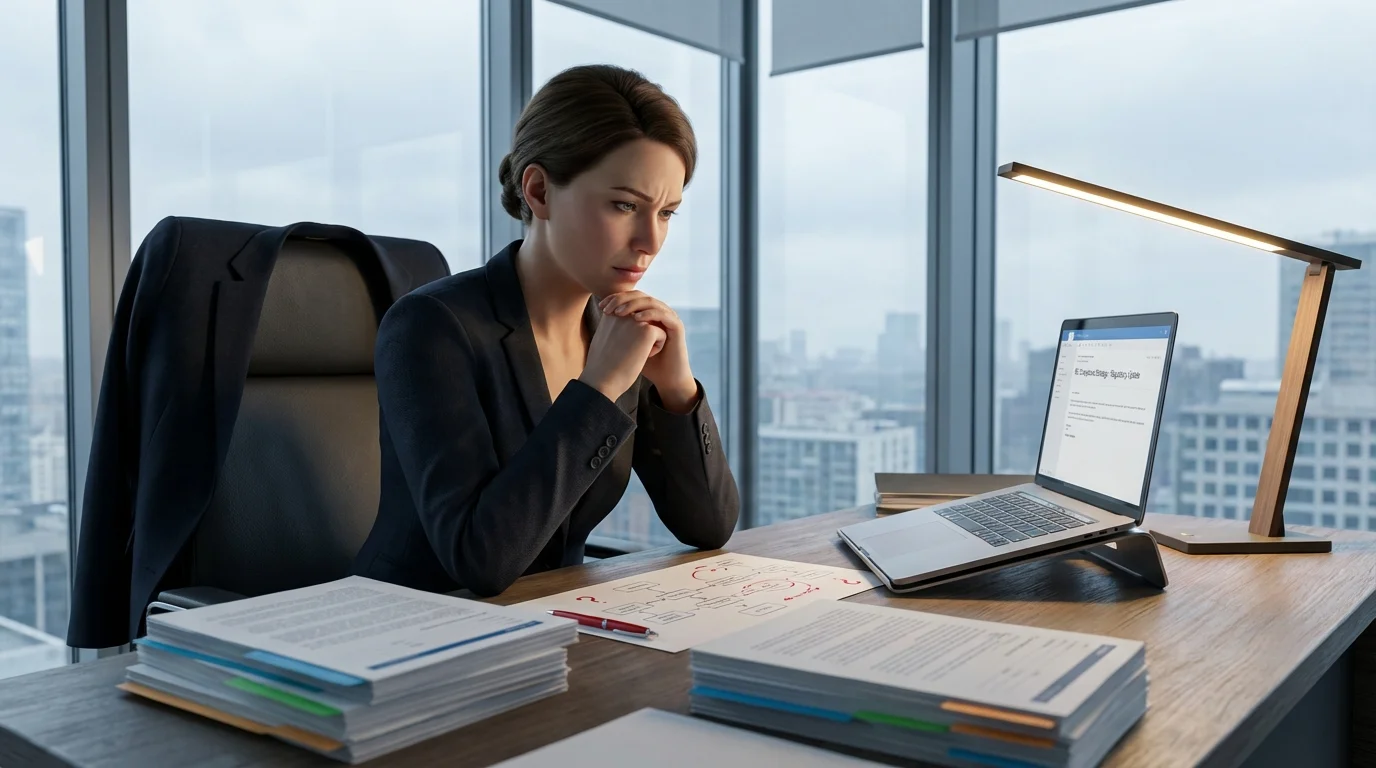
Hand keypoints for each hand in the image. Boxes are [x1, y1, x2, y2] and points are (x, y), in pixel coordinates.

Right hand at [578, 312, 666, 402]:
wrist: (602, 380)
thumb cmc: (603, 364)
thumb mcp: (605, 338)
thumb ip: (615, 326)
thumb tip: (631, 325)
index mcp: (611, 313)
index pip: (633, 317)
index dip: (632, 334)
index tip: (620, 348)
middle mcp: (622, 311)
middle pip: (645, 320)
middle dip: (642, 335)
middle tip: (626, 352)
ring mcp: (635, 319)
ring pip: (654, 325)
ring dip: (649, 340)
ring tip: (634, 353)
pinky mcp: (647, 330)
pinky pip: (662, 334)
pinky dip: (656, 348)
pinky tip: (643, 357)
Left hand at [598, 291, 697, 412]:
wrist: (666, 378)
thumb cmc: (644, 363)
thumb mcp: (627, 343)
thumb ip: (619, 329)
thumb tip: (602, 316)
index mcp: (647, 312)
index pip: (630, 297)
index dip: (615, 298)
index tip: (601, 306)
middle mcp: (658, 311)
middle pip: (639, 295)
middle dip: (622, 299)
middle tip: (608, 308)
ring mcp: (669, 317)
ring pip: (650, 302)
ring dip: (633, 305)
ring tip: (619, 313)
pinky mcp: (677, 326)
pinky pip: (662, 314)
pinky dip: (649, 314)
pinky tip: (636, 320)